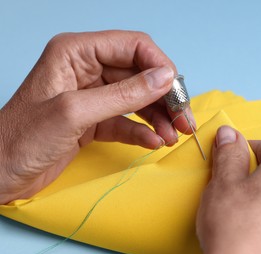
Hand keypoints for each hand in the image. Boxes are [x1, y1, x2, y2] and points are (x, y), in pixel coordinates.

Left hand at [0, 30, 194, 203]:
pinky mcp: (94, 121)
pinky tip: (153, 142)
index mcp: (76, 52)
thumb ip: (123, 94)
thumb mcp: (75, 112)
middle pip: (140, 74)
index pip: (132, 46)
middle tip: (182, 118)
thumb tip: (164, 79)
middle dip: (164, 97)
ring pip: (137, 99)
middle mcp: (86, 70)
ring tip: (173, 135)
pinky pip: (127, 121)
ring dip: (158, 117)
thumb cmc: (20, 139)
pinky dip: (143, 131)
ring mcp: (92, 96)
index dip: (159, 65)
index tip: (175, 90)